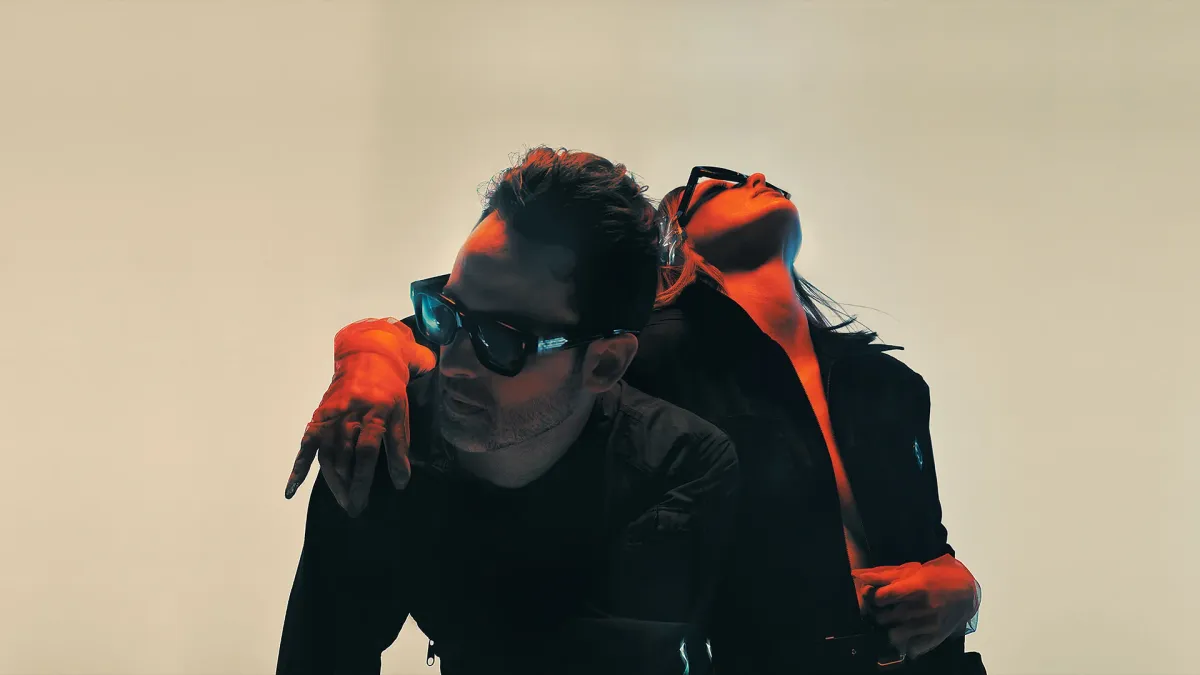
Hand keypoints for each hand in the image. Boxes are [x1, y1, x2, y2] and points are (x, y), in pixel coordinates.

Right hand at [284, 318, 434, 515]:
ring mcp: (331, 417)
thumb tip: (402, 482)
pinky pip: (307, 446)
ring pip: (327, 455)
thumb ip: (400, 447)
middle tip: (354, 509)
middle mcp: (349, 416)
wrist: (368, 358)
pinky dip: (298, 467)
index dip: (365, 477)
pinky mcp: (319, 418)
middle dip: (349, 486)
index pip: (367, 451)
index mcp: (373, 413)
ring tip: (341, 501)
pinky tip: (292, 489)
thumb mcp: (402, 413)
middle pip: (345, 457)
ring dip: (332, 482)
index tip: (366, 498)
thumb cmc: (389, 390)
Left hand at [852, 555, 978, 658]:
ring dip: (890, 629)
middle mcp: (923, 607)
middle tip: (883, 610)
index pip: (883, 597)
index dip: (875, 598)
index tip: (878, 597)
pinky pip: (912, 649)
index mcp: (917, 587)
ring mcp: (929, 625)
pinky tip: (907, 634)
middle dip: (879, 614)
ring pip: (895, 635)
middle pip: (885, 617)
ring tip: (894, 622)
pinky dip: (906, 644)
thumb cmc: (938, 577)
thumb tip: (860, 575)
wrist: (968, 592)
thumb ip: (886, 574)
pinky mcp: (936, 637)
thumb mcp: (913, 570)